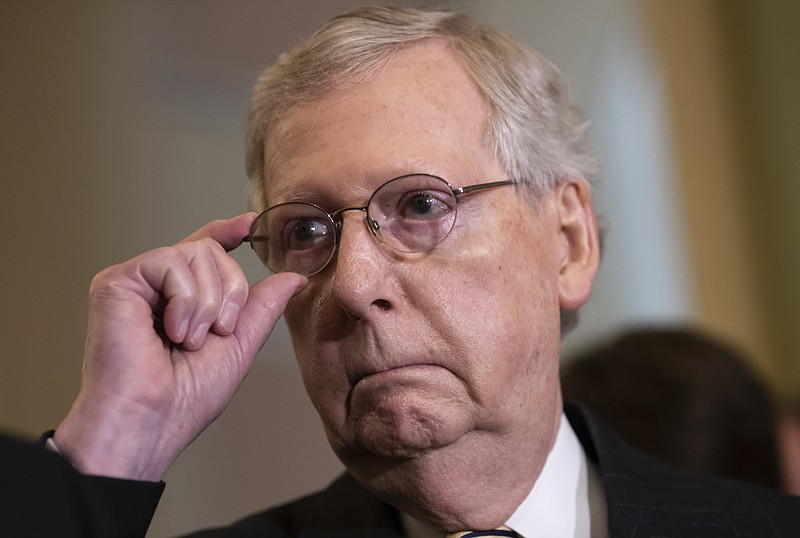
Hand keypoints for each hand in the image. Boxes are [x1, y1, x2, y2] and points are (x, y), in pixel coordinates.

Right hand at [54, 214, 306, 480]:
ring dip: (209, 303)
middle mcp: (155, 286)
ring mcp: (134, 282)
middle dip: (229, 293)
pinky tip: (173, 331)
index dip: (227, 233)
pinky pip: (170, 262)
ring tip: (189, 340)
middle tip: (216, 334)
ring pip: (196, 253)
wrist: (150, 421)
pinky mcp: (116, 281)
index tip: (251, 224)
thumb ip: (260, 308)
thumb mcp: (238, 346)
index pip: (204, 251)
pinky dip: (186, 300)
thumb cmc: (184, 399)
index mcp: (179, 300)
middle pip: (210, 251)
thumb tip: (293, 278)